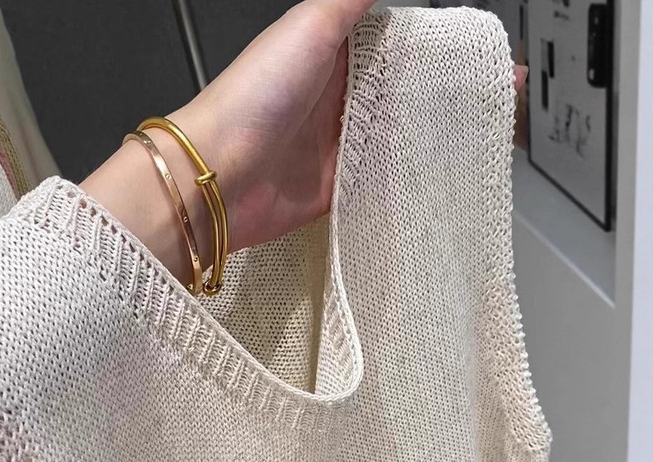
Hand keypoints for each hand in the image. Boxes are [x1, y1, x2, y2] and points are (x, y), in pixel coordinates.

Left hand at [174, 1, 528, 252]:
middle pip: (402, 95)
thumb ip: (352, 0)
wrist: (218, 176)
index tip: (480, 55)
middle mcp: (337, 101)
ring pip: (396, 139)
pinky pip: (379, 183)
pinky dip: (407, 179)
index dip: (438, 49)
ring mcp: (337, 147)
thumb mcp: (310, 26)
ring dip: (435, 136)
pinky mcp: (335, 190)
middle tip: (496, 96)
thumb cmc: (256, 95)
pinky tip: (443, 175)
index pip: (396, 48)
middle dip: (447, 95)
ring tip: (485, 132)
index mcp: (334, 56)